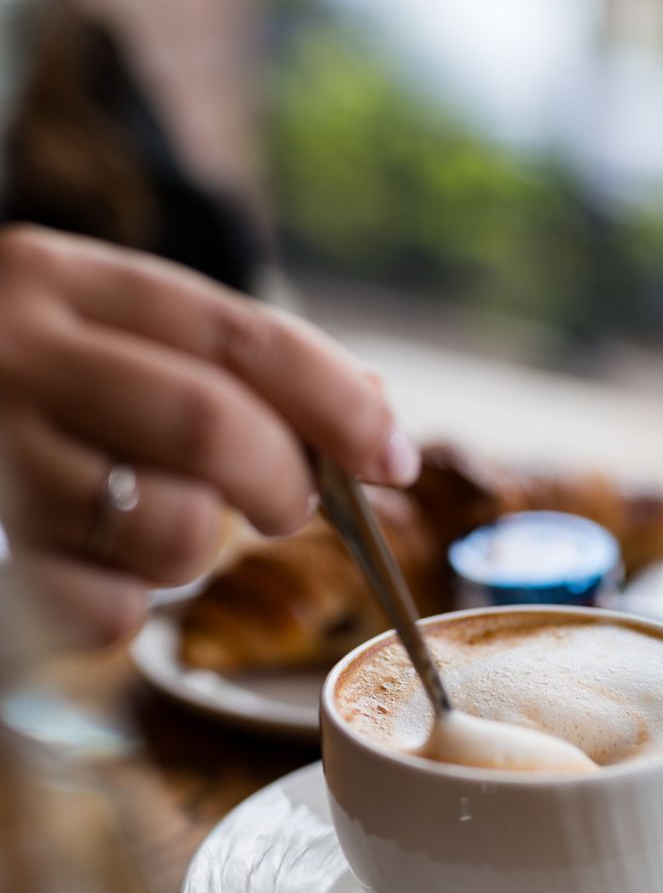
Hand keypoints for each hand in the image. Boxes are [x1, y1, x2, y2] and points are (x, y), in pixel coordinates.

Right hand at [0, 226, 419, 645]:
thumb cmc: (15, 383)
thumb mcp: (102, 334)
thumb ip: (224, 361)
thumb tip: (379, 410)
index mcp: (70, 281)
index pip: (242, 334)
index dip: (339, 401)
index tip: (394, 458)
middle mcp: (21, 351)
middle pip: (212, 425)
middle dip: (283, 484)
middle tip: (285, 508)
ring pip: (170, 528)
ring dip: (195, 552)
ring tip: (154, 526)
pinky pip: (104, 611)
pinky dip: (123, 609)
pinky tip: (89, 570)